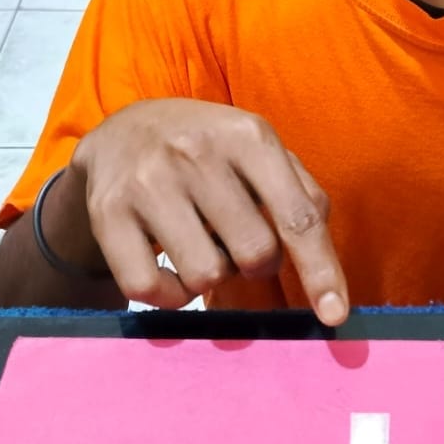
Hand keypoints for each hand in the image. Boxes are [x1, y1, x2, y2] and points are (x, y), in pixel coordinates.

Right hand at [67, 99, 347, 321]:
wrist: (123, 129)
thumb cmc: (210, 148)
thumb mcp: (259, 150)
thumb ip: (302, 193)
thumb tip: (324, 257)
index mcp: (249, 136)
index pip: (297, 216)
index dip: (320, 270)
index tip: (335, 314)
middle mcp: (197, 152)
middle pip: (254, 253)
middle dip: (257, 264)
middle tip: (238, 243)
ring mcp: (149, 181)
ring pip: (205, 275)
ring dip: (212, 275)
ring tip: (202, 244)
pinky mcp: (108, 212)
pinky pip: (150, 288)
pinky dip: (170, 295)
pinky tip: (171, 268)